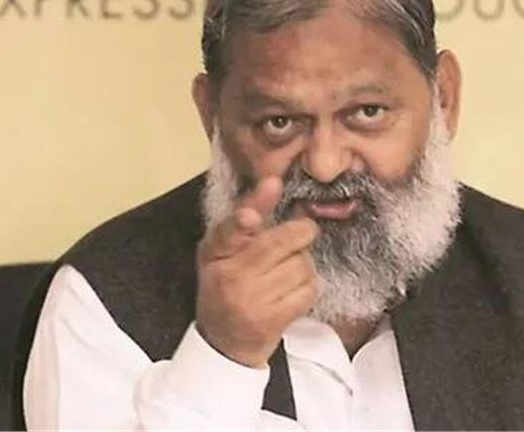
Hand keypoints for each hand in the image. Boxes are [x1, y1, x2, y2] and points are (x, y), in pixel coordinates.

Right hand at [195, 177, 319, 367]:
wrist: (225, 342)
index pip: (230, 230)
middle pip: (281, 242)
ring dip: (303, 264)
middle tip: (301, 233)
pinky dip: (307, 286)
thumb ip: (247, 214)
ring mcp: (251, 301)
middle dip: (301, 232)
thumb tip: (273, 181)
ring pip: (301, 264)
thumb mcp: (224, 248)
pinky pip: (308, 289)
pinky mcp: (271, 321)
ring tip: (287, 271)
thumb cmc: (228, 285)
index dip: (246, 216)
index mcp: (215, 253)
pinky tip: (292, 290)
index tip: (257, 207)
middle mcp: (230, 276)